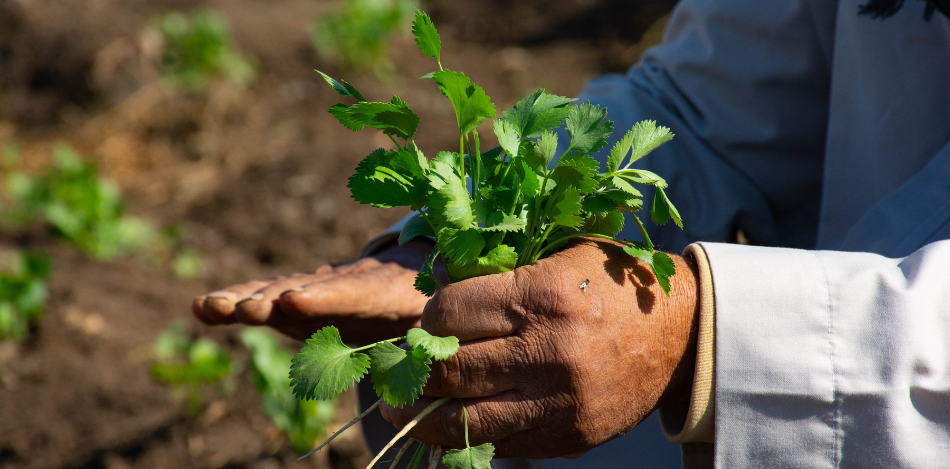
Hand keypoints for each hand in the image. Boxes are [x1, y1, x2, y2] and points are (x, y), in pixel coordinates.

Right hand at [191, 239, 435, 343]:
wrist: (413, 278)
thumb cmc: (430, 307)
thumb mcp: (440, 320)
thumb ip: (430, 341)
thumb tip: (423, 360)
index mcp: (387, 290)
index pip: (356, 294)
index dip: (326, 298)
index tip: (296, 301)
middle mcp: (344, 284)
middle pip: (306, 291)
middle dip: (276, 298)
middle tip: (247, 307)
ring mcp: (317, 289)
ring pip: (279, 291)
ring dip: (246, 299)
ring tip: (213, 307)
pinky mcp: (297, 301)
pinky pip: (264, 299)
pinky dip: (234, 303)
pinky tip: (201, 308)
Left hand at [380, 239, 698, 458]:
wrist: (680, 333)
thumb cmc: (610, 283)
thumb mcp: (558, 255)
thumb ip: (499, 275)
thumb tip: (430, 301)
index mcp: (542, 296)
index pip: (448, 314)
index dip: (426, 318)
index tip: (426, 321)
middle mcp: (548, 352)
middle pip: (448, 370)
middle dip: (412, 371)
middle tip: (396, 371)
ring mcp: (558, 401)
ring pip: (463, 421)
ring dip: (422, 416)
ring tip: (403, 409)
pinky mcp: (568, 436)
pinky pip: (498, 445)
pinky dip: (466, 438)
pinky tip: (449, 425)